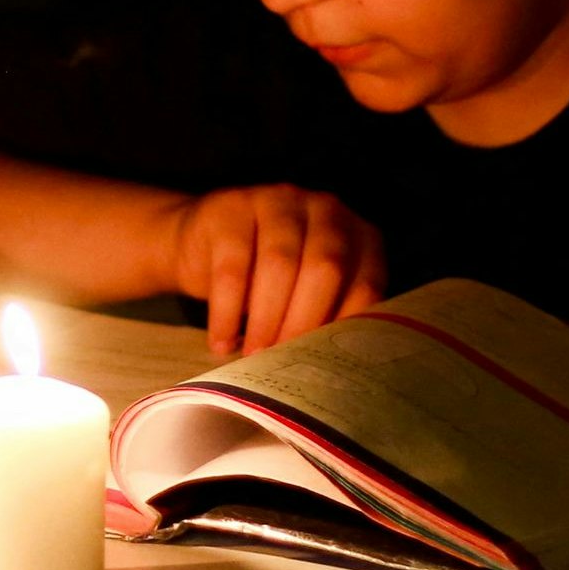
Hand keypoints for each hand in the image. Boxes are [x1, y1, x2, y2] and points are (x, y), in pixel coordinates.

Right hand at [165, 184, 387, 356]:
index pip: (366, 282)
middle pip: (325, 268)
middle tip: (284, 361)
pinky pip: (232, 267)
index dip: (346, 327)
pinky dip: (227, 312)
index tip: (326, 364)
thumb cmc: (265, 279)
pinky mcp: (231, 207)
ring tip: (252, 356)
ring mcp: (278, 201)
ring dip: (266, 319)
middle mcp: (325, 208)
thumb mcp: (306, 292)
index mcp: (357, 233)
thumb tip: (330, 368)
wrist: (201, 242)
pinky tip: (222, 341)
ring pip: (279, 264)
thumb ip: (327, 315)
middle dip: (304, 322)